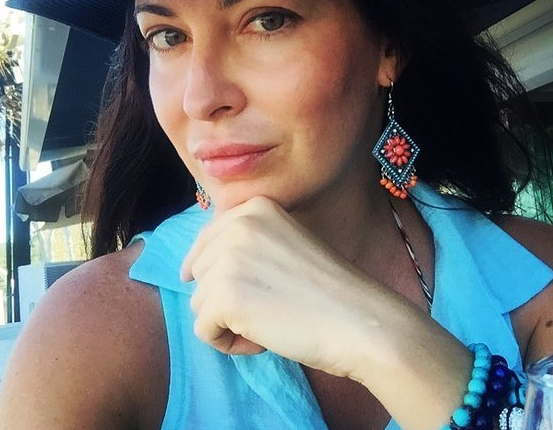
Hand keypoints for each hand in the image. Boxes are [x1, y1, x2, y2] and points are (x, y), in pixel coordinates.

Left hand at [180, 196, 474, 429]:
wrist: (359, 320)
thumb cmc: (329, 290)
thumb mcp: (286, 245)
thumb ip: (248, 243)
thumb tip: (194, 267)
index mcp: (254, 209)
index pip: (207, 240)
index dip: (212, 270)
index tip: (234, 289)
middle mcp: (237, 224)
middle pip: (201, 272)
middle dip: (225, 297)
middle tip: (268, 308)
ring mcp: (227, 258)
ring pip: (199, 302)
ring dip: (228, 321)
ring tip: (269, 323)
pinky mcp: (223, 296)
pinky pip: (203, 330)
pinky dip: (229, 344)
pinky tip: (262, 340)